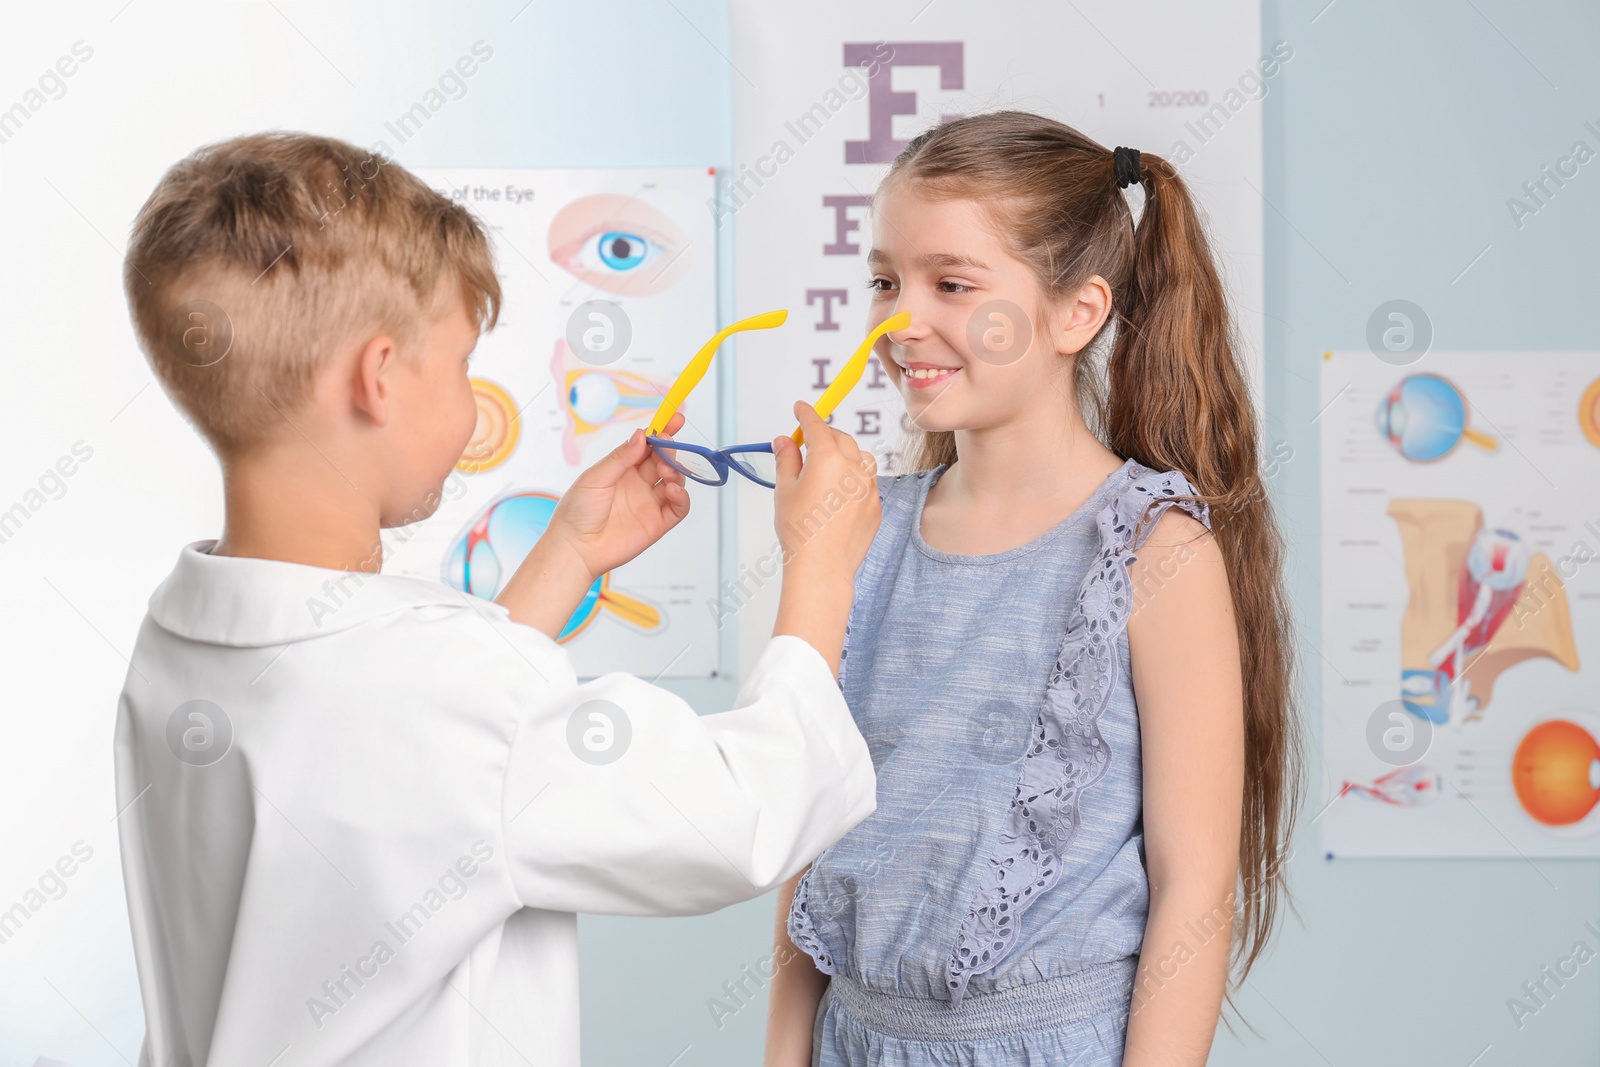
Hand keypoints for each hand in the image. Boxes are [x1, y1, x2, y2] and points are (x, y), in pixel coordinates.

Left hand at [496, 415, 689, 638]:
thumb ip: (621, 457)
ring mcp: (650, 503)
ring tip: (665, 471)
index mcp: (623, 468)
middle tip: (667, 444)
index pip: (648, 445)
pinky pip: (679, 507)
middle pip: (665, 459)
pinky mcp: (658, 523)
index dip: (662, 431)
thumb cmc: (577, 512)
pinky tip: (672, 490)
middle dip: (671, 449)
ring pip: (675, 480)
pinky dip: (682, 496)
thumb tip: (641, 435)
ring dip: (676, 471)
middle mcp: (639, 483)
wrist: (575, 548)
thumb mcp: (595, 477)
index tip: (674, 418)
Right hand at [769, 404, 878, 673]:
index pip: (817, 425)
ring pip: (860, 458)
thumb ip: (787, 460)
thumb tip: (784, 441)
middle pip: (840, 438)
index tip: (800, 408)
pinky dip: (854, 480)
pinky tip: (838, 495)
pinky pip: (867, 483)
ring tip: (827, 468)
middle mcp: (854, 467)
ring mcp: (869, 487)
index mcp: (828, 457)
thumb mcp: (785, 490)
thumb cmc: (800, 531)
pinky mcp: (876, 506)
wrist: (822, 566)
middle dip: (825, 436)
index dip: (806, 413)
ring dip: (845, 455)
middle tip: (807, 443)